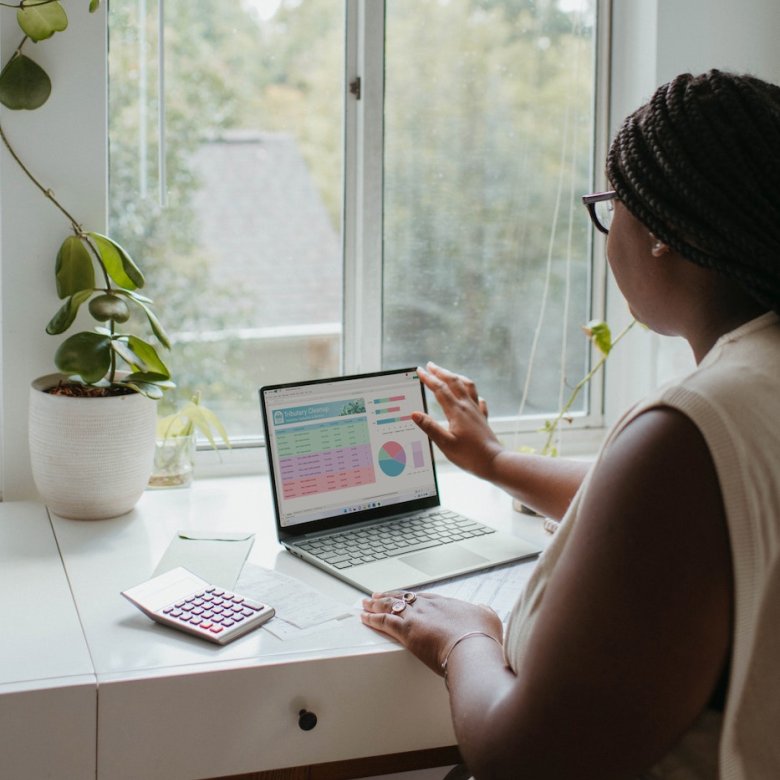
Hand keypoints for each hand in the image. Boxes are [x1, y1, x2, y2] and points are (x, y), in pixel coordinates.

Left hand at [361, 590, 502, 675]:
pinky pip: (384, 622)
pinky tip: (364, 617)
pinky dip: (372, 619)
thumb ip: (484, 612)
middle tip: (378, 595)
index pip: (423, 597)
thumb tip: (484, 609)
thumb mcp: (489, 619)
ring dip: (376, 605)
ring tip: (366, 603)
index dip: (411, 597)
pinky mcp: (407, 631)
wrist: (473, 649)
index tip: (405, 596)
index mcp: (446, 603)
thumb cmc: (483, 638)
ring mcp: (417, 617)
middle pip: (403, 598)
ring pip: (391, 607)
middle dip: (389, 596)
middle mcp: (429, 606)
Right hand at [413, 362, 502, 478]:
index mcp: (456, 411)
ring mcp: (476, 412)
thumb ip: (429, 427)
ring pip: (467, 387)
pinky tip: (473, 396)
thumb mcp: (445, 444)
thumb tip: (414, 414)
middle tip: (430, 365)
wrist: (494, 462)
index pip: (439, 389)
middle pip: (453, 382)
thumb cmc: (469, 455)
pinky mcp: (483, 419)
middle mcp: (467, 407)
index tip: (419, 370)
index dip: (428, 378)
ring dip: (456, 377)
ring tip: (449, 374)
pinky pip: (478, 401)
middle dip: (441, 372)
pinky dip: (473, 394)